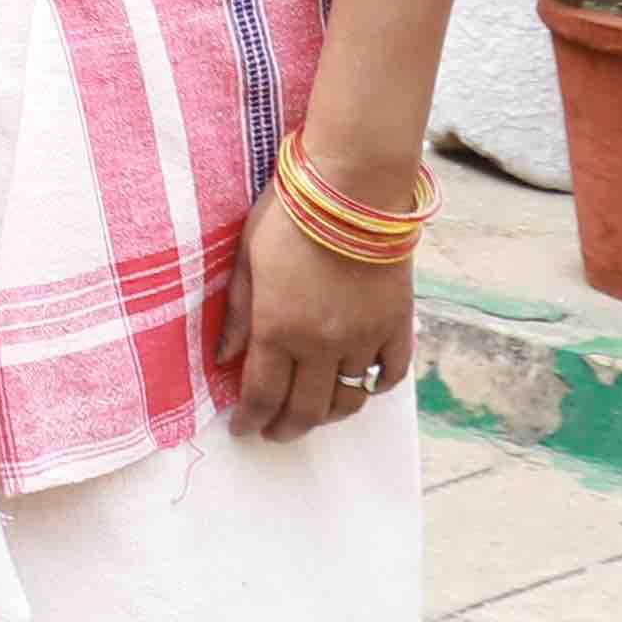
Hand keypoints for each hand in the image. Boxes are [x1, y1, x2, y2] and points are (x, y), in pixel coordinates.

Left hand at [216, 191, 416, 442]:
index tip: (242, 430)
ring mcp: (365, 337)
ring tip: (313, 413)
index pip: (263, 396)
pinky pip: (390, 373)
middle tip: (275, 432)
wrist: (353, 189)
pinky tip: (360, 383)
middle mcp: (323, 343)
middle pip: (307, 409)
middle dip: (287, 428)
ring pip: (351, 399)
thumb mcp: (246, 261)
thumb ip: (238, 316)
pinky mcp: (398, 324)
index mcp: (279, 329)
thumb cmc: (289, 217)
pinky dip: (375, 386)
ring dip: (329, 415)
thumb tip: (224, 359)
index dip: (251, 420)